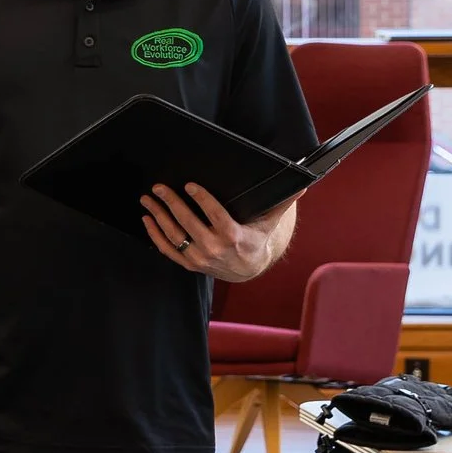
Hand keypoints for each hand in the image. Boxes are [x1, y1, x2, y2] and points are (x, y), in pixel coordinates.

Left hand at [140, 182, 293, 281]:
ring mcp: (200, 258)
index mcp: (235, 237)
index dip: (203, 200)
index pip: (216, 217)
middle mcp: (215, 250)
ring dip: (159, 216)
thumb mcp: (269, 221)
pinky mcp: (189, 264)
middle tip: (160, 187)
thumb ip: (282, 202)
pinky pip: (168, 250)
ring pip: (175, 236)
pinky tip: (147, 218)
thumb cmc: (256, 238)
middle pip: (190, 224)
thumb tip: (304, 184)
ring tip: (148, 198)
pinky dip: (155, 235)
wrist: (246, 269)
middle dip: (172, 204)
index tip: (190, 185)